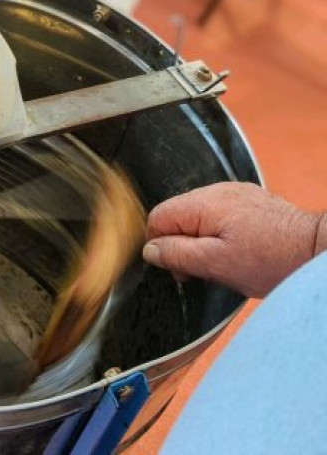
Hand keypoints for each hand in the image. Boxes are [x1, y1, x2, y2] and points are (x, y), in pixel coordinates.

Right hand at [144, 182, 326, 297]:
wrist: (314, 249)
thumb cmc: (271, 259)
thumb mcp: (217, 264)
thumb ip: (179, 254)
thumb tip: (150, 250)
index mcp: (203, 203)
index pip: (158, 217)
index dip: (160, 246)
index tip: (179, 269)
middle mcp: (216, 190)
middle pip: (177, 215)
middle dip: (182, 244)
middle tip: (203, 271)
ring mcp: (234, 192)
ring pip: (198, 216)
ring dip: (201, 239)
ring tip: (223, 262)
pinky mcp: (249, 200)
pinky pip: (220, 214)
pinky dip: (220, 232)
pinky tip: (238, 250)